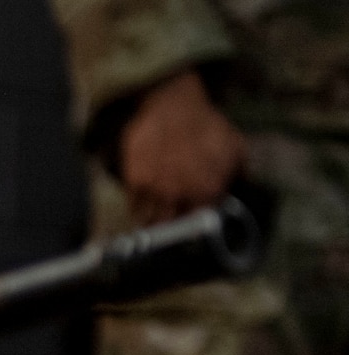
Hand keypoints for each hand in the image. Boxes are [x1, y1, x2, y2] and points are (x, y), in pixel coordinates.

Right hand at [119, 70, 244, 225]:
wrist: (173, 105)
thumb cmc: (206, 124)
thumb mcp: (234, 145)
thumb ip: (238, 172)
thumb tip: (240, 188)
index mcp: (207, 190)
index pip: (199, 224)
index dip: (194, 228)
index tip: (191, 229)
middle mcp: (180, 195)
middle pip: (171, 228)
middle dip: (170, 228)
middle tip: (170, 224)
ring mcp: (155, 189)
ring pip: (149, 220)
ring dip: (152, 222)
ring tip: (154, 219)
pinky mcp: (134, 181)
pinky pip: (134, 205)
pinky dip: (137, 208)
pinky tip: (143, 204)